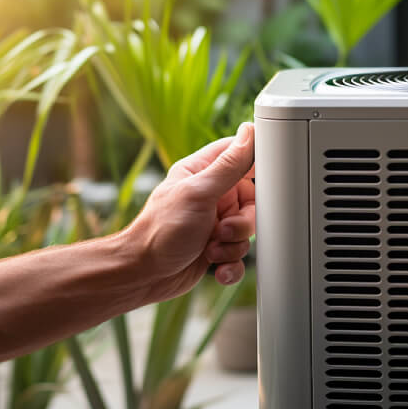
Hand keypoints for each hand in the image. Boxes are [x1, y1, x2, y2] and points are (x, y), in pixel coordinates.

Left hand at [123, 122, 254, 303]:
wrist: (142, 276)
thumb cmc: (161, 231)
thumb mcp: (198, 193)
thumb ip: (228, 165)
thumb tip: (249, 132)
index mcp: (203, 173)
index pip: (240, 155)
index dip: (257, 166)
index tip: (265, 182)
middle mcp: (212, 196)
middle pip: (252, 201)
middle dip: (243, 222)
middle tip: (224, 229)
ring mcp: (215, 223)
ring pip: (248, 231)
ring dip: (234, 245)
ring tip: (212, 250)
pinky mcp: (217, 248)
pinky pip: (240, 254)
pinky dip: (232, 264)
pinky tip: (218, 268)